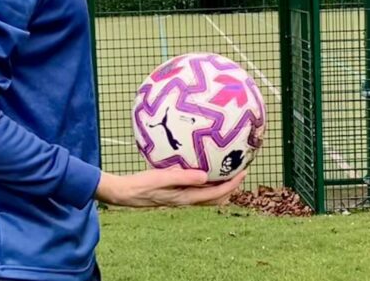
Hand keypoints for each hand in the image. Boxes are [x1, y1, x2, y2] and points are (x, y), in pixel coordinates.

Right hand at [95, 168, 245, 207]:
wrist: (126, 192)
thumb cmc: (142, 184)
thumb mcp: (161, 178)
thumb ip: (183, 176)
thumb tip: (206, 176)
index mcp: (186, 197)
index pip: (216, 194)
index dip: (233, 184)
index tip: (244, 172)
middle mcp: (187, 199)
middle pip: (217, 198)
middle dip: (231, 187)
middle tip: (241, 171)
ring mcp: (181, 197)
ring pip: (208, 196)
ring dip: (220, 186)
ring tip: (227, 171)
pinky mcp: (175, 192)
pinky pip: (197, 190)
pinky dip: (207, 183)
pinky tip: (203, 170)